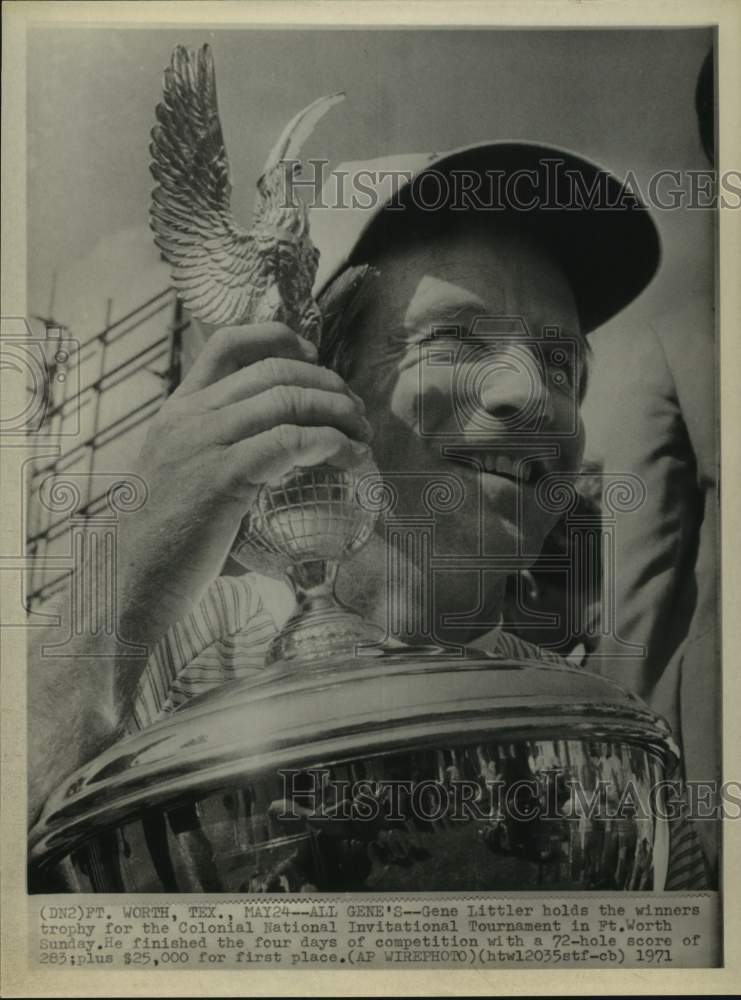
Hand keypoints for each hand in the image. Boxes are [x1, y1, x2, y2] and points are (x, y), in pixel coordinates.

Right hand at [116, 322, 371, 644]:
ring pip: (286, 400)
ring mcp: (203, 443)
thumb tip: (277, 451)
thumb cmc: (164, 540)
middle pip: (273, 370)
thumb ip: (217, 451)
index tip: (315, 358)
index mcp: (178, 409)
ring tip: (362, 434)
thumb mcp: (182, 476)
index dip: (279, 338)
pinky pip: (289, 442)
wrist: (129, 579)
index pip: (227, 343)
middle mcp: (189, 416)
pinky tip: (350, 457)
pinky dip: (330, 443)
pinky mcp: (221, 477)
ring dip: (338, 412)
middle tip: (356, 411)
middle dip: (328, 383)